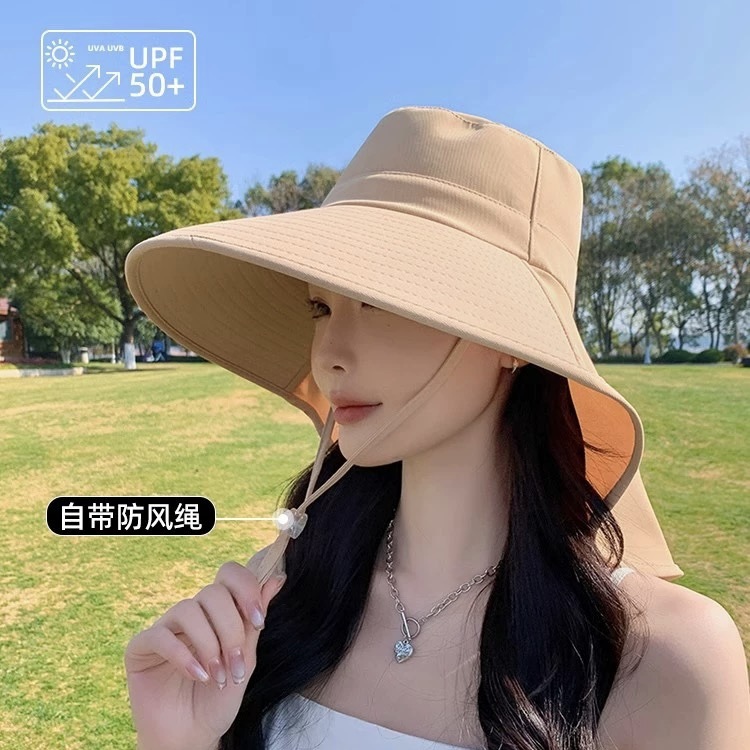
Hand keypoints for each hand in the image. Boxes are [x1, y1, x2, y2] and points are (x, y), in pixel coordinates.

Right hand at [124, 545, 285, 749]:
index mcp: (217, 610)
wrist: (193, 737)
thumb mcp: (245, 659)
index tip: (258, 620)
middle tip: (237, 665)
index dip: (246, 588)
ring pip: (189, 609)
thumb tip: (277, 578)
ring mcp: (165, 627)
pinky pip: (160, 635)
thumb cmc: (219, 698)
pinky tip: (198, 676)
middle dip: (231, 629)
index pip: (229, 574)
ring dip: (209, 645)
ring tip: (218, 676)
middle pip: (213, 593)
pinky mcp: (141, 647)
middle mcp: (191, 613)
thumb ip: (254, 620)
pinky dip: (183, 655)